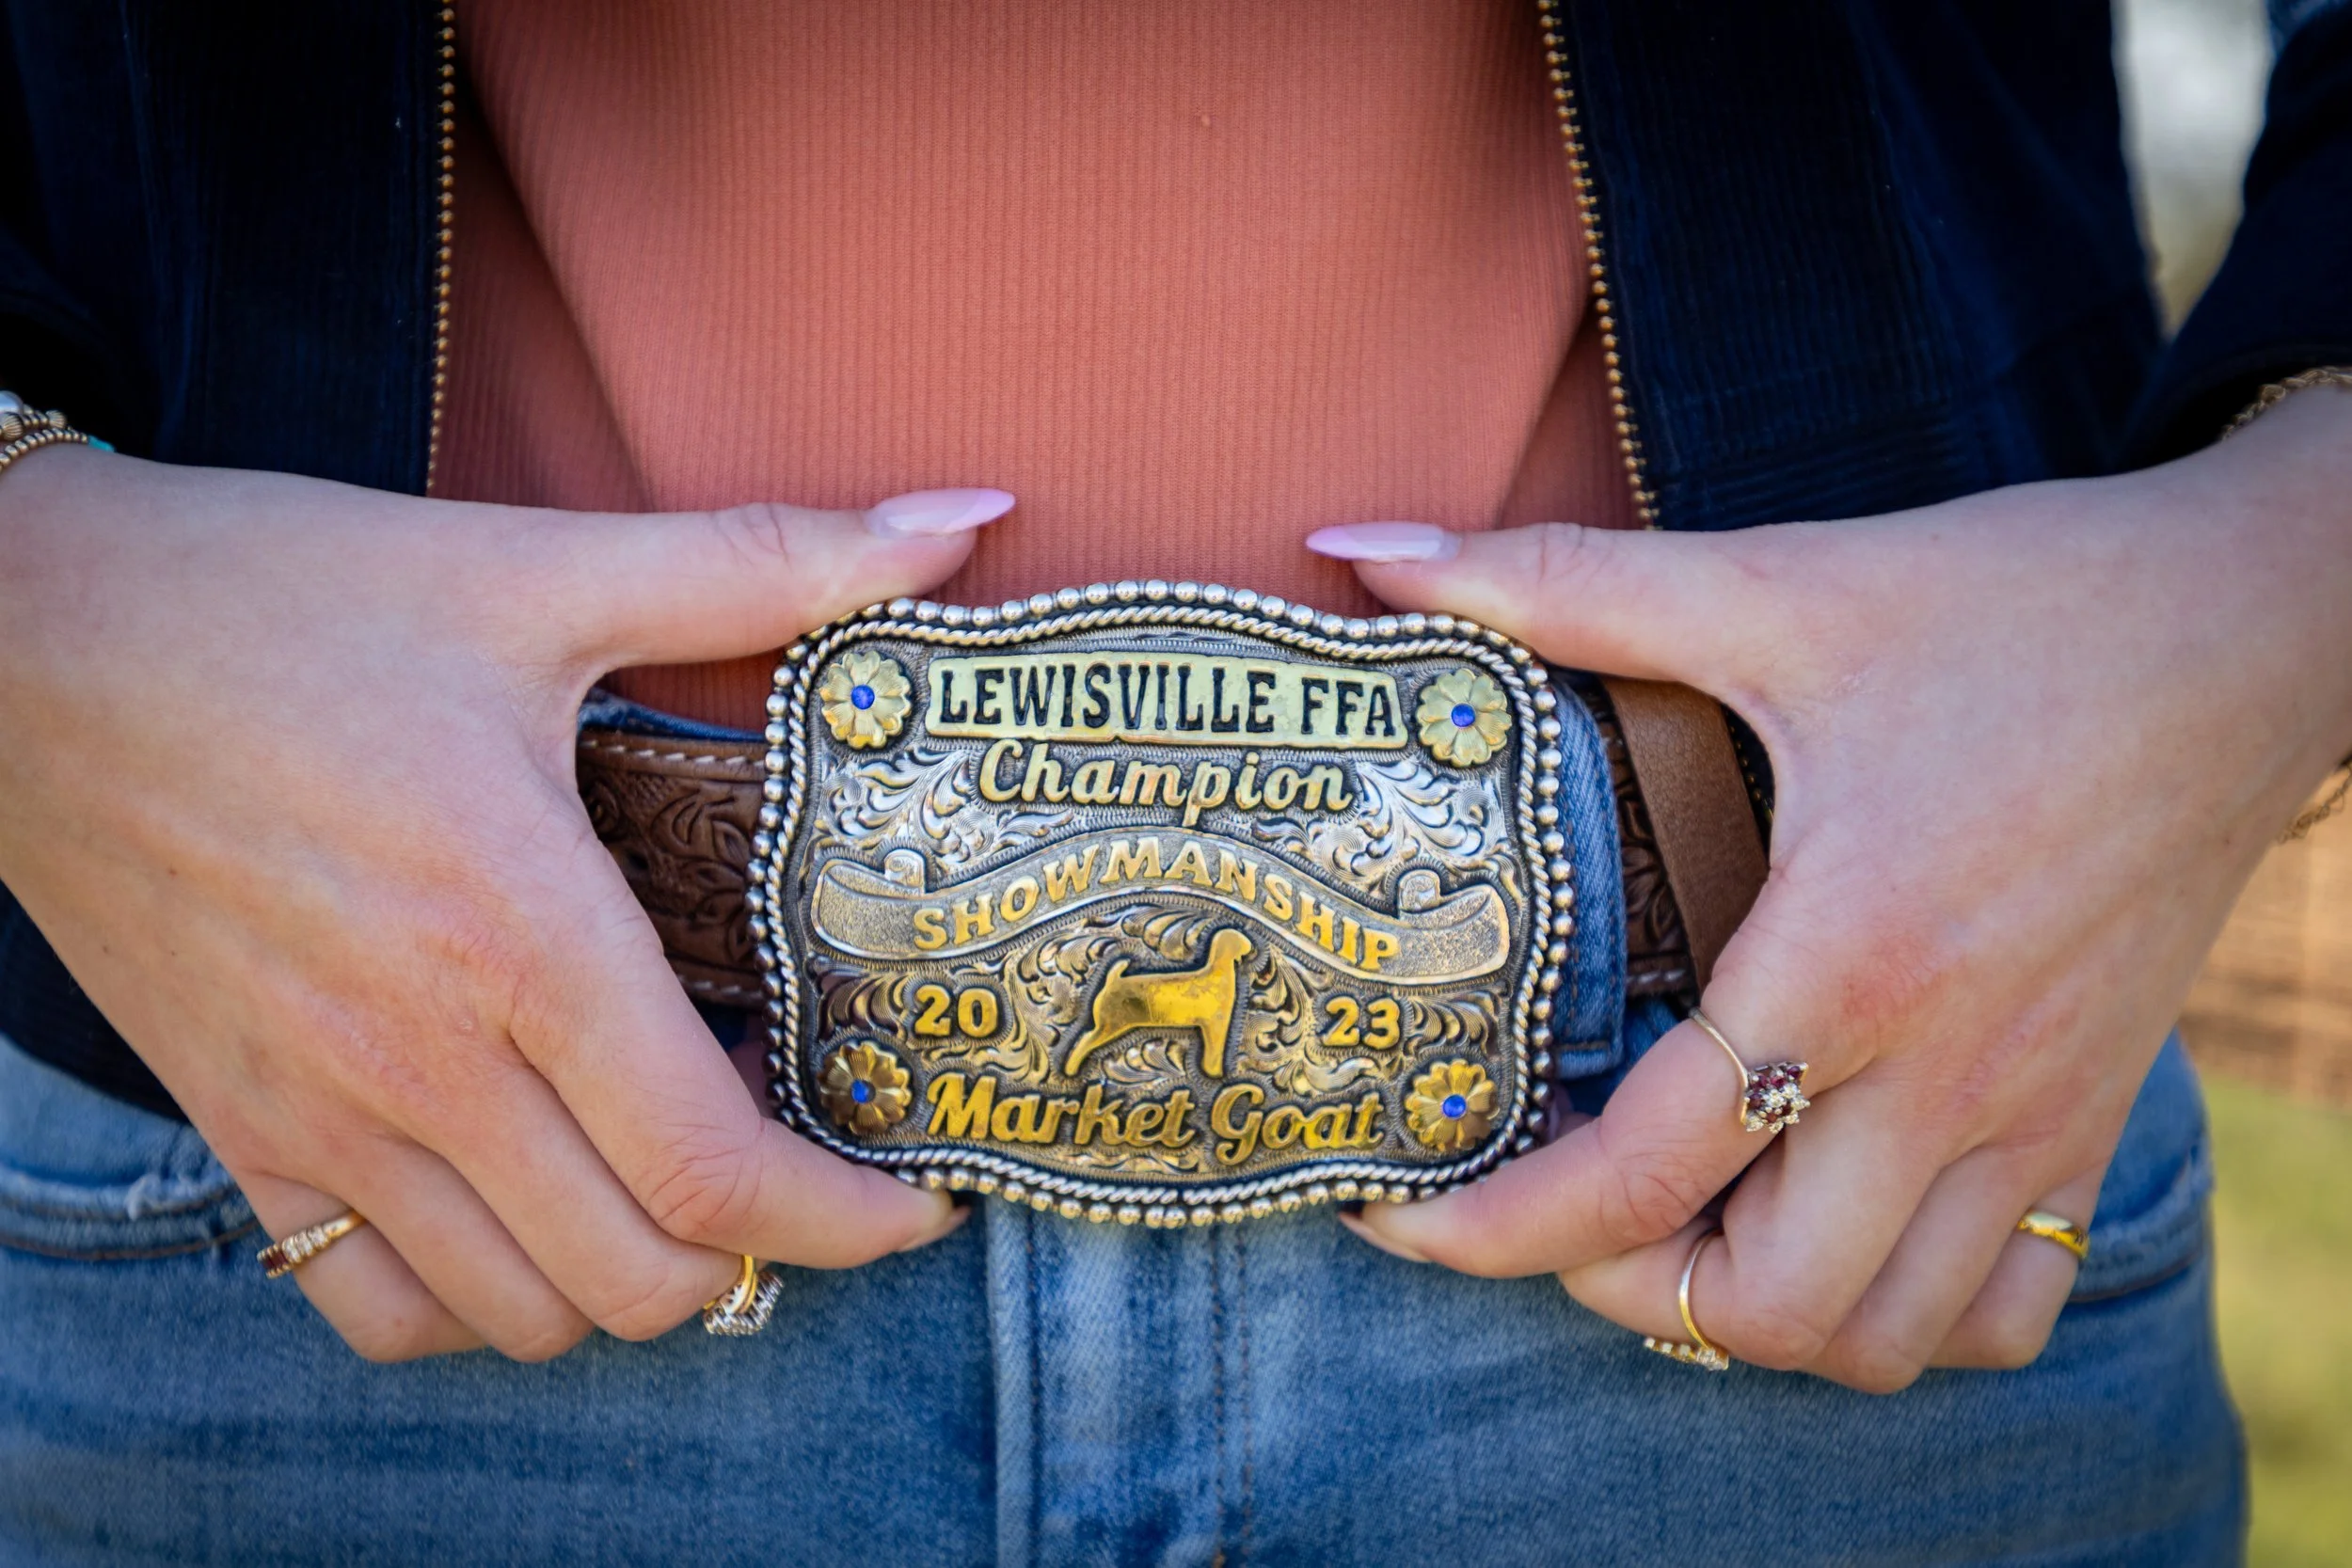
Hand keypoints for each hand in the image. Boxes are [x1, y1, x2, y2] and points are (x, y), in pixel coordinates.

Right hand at [0, 446, 1011, 1359]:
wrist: (23, 638)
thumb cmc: (277, 599)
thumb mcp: (531, 569)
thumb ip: (766, 564)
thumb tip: (965, 517)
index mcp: (518, 929)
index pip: (715, 1170)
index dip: (850, 1226)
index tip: (921, 1208)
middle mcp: (421, 1057)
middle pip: (642, 1273)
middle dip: (770, 1258)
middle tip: (820, 1176)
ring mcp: (318, 1116)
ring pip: (521, 1315)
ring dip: (635, 1279)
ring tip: (685, 1182)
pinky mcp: (242, 1132)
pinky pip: (376, 1312)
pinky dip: (481, 1304)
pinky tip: (533, 1204)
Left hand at [1314, 387, 2351, 1390]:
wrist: (2255, 625)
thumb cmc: (2017, 603)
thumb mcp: (1776, 584)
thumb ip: (1555, 583)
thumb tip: (1359, 546)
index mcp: (1850, 953)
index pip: (1645, 1171)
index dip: (1492, 1229)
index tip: (1392, 1221)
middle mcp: (1947, 1069)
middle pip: (1764, 1305)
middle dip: (1616, 1286)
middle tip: (1543, 1199)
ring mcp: (2035, 1112)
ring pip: (1886, 1337)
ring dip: (1752, 1316)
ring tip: (1670, 1221)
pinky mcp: (2091, 1116)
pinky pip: (2001, 1304)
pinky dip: (1899, 1313)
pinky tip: (1822, 1219)